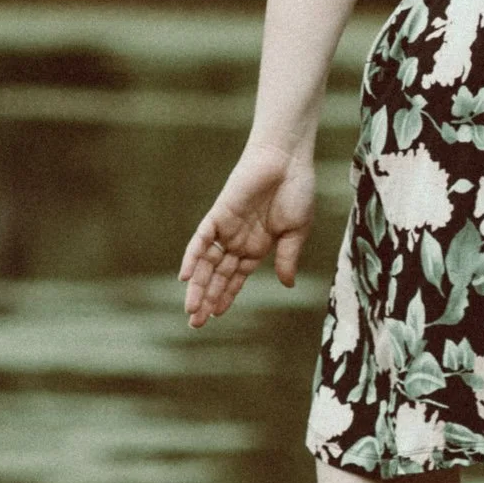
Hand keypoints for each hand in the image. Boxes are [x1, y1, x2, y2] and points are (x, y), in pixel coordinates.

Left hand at [179, 141, 316, 328]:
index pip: (236, 277)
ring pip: (207, 262)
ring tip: (191, 310)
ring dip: (198, 285)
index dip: (226, 296)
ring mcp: (227, 228)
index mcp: (258, 246)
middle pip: (218, 274)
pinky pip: (201, 239)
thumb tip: (286, 285)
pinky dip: (192, 257)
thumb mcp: (297, 231)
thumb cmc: (297, 190)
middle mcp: (239, 240)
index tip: (216, 316)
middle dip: (208, 298)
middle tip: (195, 323)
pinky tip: (186, 277)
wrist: (287, 159)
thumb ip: (288, 257)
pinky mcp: (219, 214)